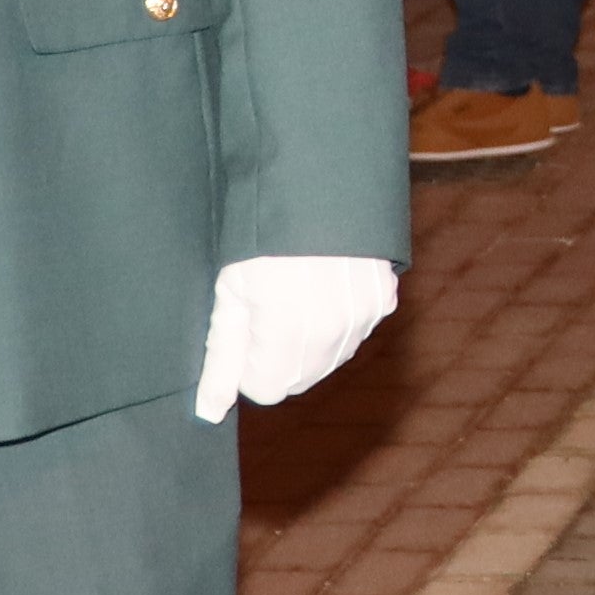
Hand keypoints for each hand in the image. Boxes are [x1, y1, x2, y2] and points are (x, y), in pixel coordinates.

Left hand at [191, 253, 400, 420]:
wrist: (313, 182)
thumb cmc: (258, 235)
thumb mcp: (229, 292)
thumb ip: (221, 358)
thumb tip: (210, 411)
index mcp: (287, 331)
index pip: (265, 390)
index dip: (247, 363)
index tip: (243, 326)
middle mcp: (332, 332)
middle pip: (299, 379)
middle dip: (278, 356)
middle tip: (266, 305)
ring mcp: (363, 317)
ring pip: (328, 359)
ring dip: (310, 341)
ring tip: (296, 291)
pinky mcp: (384, 300)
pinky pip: (354, 332)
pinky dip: (338, 319)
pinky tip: (324, 285)